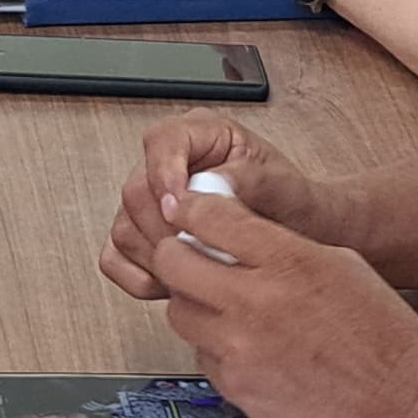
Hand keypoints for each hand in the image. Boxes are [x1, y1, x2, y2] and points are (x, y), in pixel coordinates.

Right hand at [99, 115, 330, 300]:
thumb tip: (210, 184)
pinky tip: (175, 283)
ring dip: (158, 258)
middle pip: (135, 190)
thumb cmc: (294, 205)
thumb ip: (249, 180)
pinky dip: (140, 277)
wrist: (302, 236)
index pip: (161, 141)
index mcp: (201, 134)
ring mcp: (151, 201)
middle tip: (200, 251)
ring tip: (199, 269)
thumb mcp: (286, 187)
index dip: (164, 175)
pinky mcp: (140, 235)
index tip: (180, 210)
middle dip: (166, 230)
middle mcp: (170, 163)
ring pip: (123, 227)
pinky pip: (115, 257)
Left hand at [138, 180, 417, 417]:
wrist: (404, 415)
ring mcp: (239, 350)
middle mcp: (255, 303)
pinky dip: (213, 346)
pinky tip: (246, 346)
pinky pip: (201, 355)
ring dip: (193, 303)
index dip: (192, 209)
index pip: (210, 217)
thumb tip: (238, 233)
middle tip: (189, 256)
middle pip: (173, 262)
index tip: (188, 211)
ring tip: (223, 306)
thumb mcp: (346, 268)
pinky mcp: (236, 388)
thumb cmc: (387, 344)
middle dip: (176, 253)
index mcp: (290, 262)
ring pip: (179, 311)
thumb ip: (286, 247)